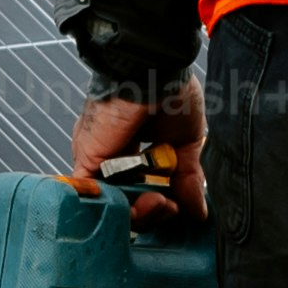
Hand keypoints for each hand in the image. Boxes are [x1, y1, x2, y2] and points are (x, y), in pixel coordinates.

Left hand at [63, 76, 204, 224]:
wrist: (155, 74)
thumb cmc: (170, 93)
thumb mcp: (187, 141)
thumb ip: (188, 177)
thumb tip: (199, 209)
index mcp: (133, 147)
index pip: (143, 188)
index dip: (160, 203)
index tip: (177, 204)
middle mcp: (113, 154)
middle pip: (127, 200)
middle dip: (151, 212)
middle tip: (170, 206)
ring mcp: (99, 158)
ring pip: (113, 202)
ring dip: (139, 213)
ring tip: (160, 203)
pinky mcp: (88, 159)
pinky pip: (95, 197)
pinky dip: (116, 208)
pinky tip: (140, 207)